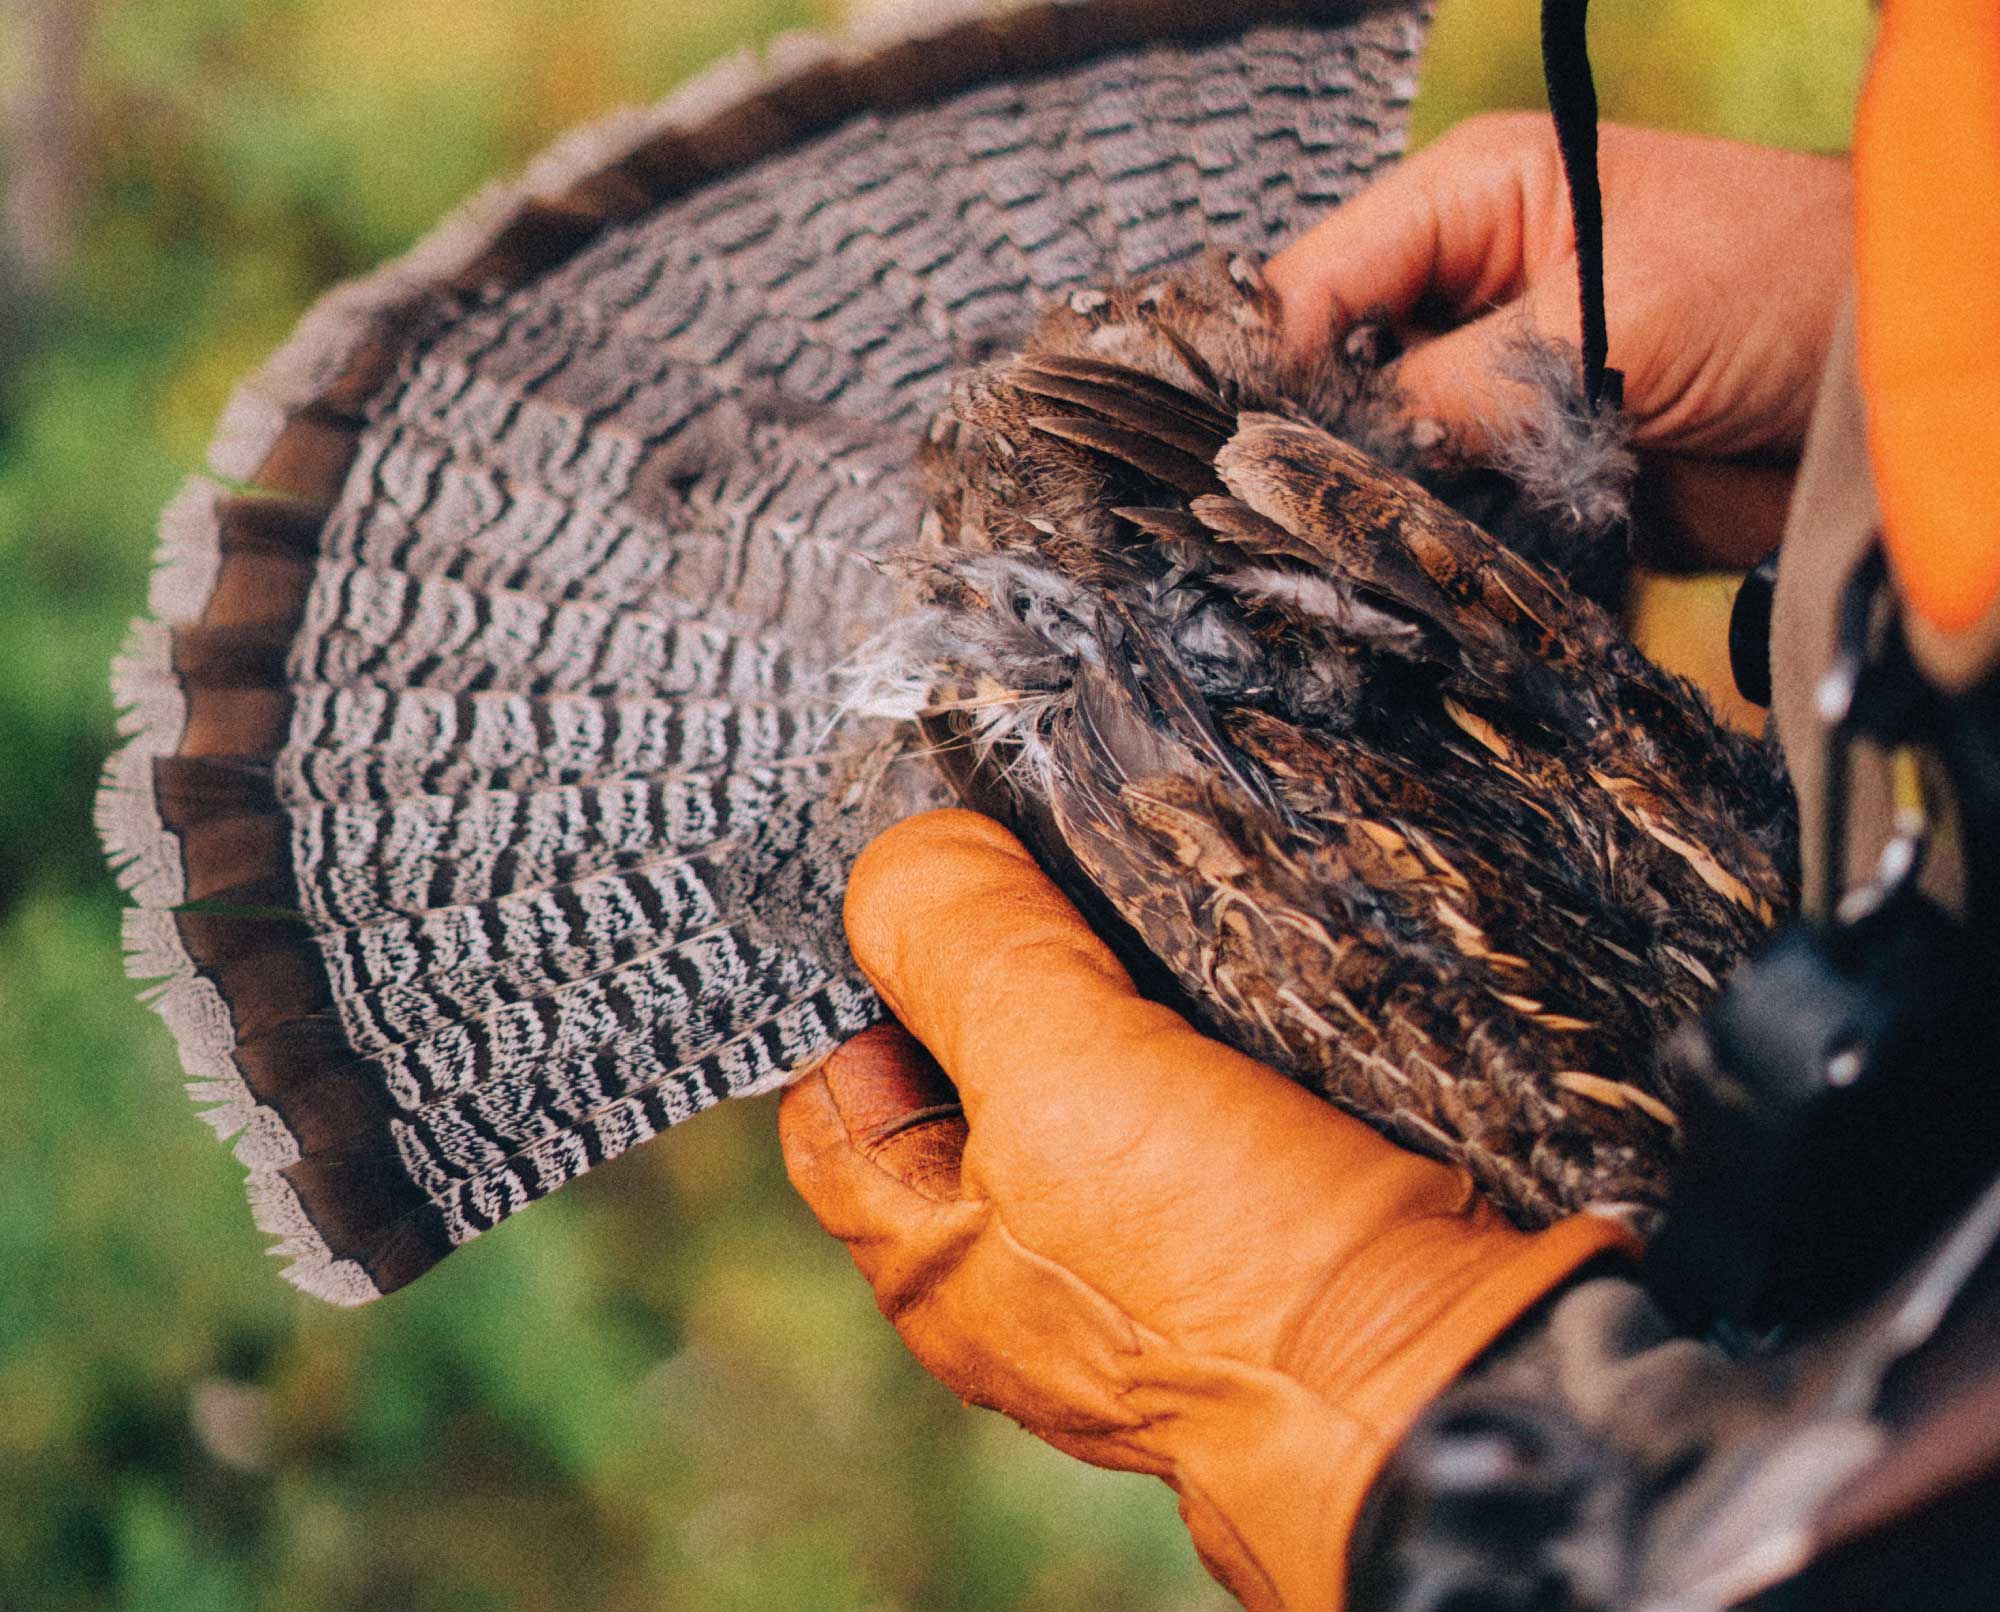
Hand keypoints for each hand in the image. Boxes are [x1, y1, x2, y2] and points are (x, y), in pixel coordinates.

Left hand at [780, 810, 1635, 1609]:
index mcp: (940, 1258)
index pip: (841, 1094)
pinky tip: (1263, 971)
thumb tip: (909, 854)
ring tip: (1166, 895)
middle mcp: (1037, 1274)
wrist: (1465, 1392)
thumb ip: (964, 949)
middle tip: (1062, 869)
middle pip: (979, 1079)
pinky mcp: (1277, 1232)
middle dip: (1011, 965)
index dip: (864, 980)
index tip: (930, 886)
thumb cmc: (1235, 1279)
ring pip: (1109, 1082)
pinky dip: (1226, 1032)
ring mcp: (1162, 1260)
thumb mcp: (1058, 1074)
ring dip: (1129, 989)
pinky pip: (1221, 1105)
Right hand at [1266, 115, 1851, 567]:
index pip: (1314, 282)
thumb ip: (1454, 391)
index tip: (1220, 452)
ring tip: (1315, 558)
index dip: (1260, 364)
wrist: (1890, 395)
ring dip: (1361, 506)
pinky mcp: (1525, 470)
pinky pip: (1440, 514)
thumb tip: (1323, 467)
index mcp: (1465, 205)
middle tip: (1257, 521)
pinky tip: (1387, 578)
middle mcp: (1460, 294)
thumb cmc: (1774, 288)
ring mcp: (1490, 388)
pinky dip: (1420, 547)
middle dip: (1301, 445)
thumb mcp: (1601, 319)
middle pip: (1329, 375)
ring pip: (1376, 455)